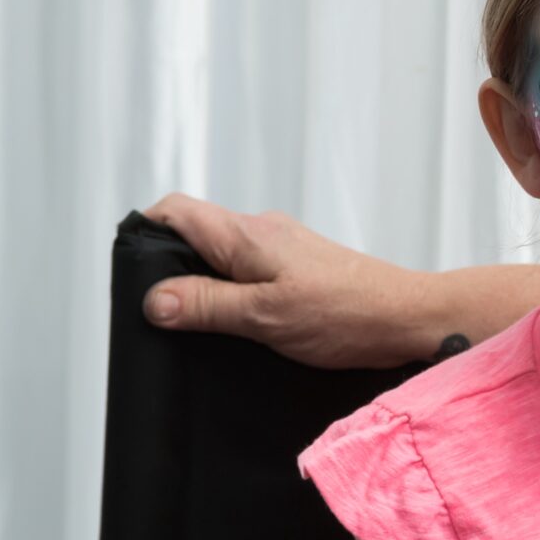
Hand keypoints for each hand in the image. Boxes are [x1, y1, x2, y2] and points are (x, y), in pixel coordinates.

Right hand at [140, 193, 456, 368]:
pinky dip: (232, 295)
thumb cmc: (347, 312)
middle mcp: (262, 232)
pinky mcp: (298, 270)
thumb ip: (207, 305)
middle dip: (170, 270)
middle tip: (160, 313)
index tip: (130, 273)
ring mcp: (282, 250)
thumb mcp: (264, 316)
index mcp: (247, 234)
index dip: (145, 234)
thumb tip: (154, 299)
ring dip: (203, 287)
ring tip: (197, 326)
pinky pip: (248, 273)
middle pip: (194, 236)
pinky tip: (235, 327)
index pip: (177, 211)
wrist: (408, 318)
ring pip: (221, 258)